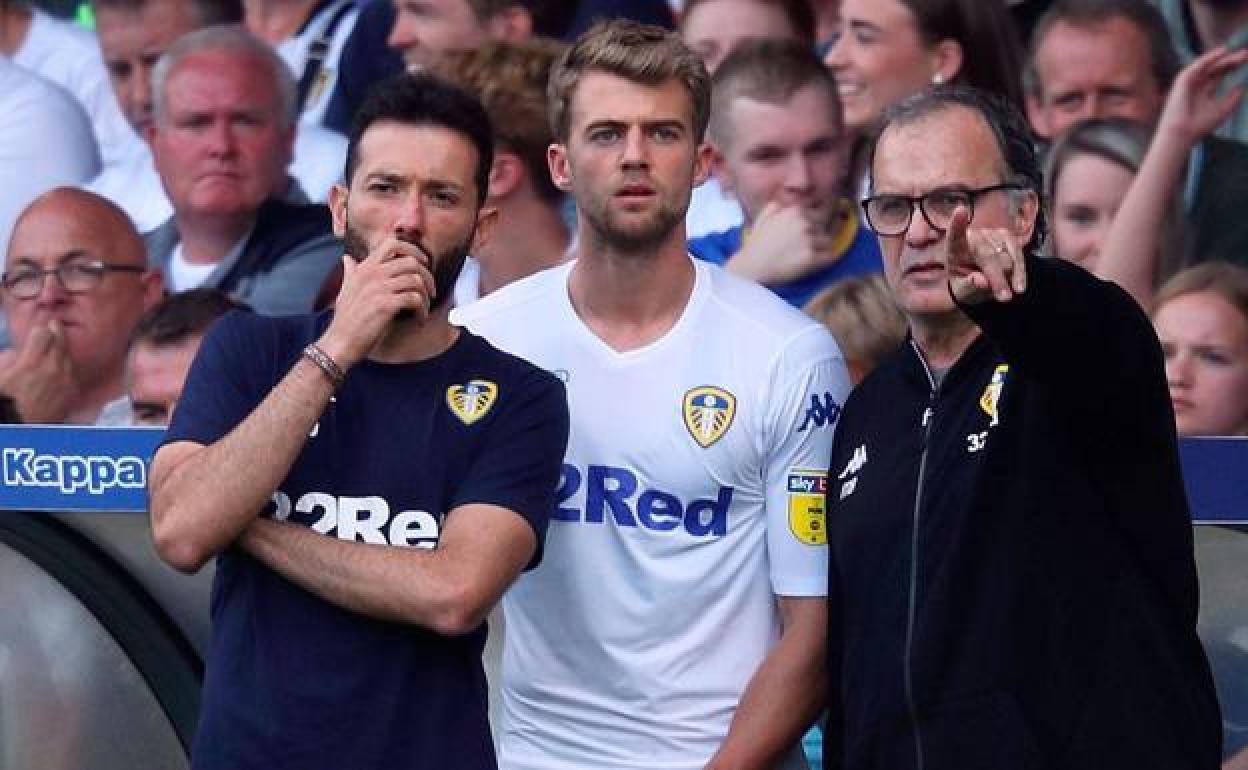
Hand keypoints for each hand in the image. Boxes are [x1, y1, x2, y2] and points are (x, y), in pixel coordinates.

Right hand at [0, 320, 77, 422]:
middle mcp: (53, 370)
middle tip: (54, 325)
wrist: (19, 428)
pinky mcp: (72, 393)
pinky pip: (72, 374)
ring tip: (58, 344)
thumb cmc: (6, 401)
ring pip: (68, 357)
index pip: (43, 334)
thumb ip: (9, 360)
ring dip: (62, 349)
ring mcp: (65, 382)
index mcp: (31, 364)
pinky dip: (66, 367)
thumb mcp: (1, 377)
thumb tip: (18, 353)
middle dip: (56, 332)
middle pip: (59, 342)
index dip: (40, 329)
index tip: (39, 328)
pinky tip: (61, 366)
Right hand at [316, 236, 436, 367]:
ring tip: (423, 310)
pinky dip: (422, 311)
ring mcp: (378, 288)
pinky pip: (415, 299)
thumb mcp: (345, 290)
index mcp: (364, 268)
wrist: (340, 342)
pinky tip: (419, 319)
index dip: (414, 250)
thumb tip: (348, 259)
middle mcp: (371, 274)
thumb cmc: (345, 320)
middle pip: (411, 262)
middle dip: (427, 277)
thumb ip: (351, 272)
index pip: (393, 243)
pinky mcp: (385, 305)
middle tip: (430, 292)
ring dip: (426, 297)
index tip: (424, 264)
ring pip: (416, 281)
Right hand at [726, 203, 839, 284]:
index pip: (819, 213)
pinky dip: (825, 260)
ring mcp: (808, 240)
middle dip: (818, 235)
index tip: (812, 232)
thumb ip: (777, 206)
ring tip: (808, 256)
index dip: (816, 224)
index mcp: (795, 211)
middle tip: (808, 246)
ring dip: (821, 249)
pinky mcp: (811, 258)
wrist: (751, 268)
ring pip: (828, 242)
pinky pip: (830, 257)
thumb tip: (789, 203)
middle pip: (825, 227)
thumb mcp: (763, 216)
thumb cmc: (756, 244)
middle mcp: (804, 222)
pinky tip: (814, 264)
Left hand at [945, 206, 1025, 305]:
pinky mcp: (1007, 236)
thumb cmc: (966, 284)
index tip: (960, 211)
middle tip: (1004, 298)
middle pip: (989, 257)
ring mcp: (991, 234)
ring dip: (1008, 278)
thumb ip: (969, 286)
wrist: (980, 279)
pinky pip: (1019, 256)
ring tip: (1003, 293)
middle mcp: (973, 236)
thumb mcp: (962, 291)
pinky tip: (1018, 287)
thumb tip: (981, 281)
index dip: (957, 223)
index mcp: (954, 248)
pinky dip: (1020, 273)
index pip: (955, 235)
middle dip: (998, 278)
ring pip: (1007, 258)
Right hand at [1157, 46, 1247, 146]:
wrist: (1182, 134)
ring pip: (1208, 65)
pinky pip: (1197, 66)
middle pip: (1216, 67)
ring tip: (1239, 54)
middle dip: (1231, 60)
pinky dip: (1209, 58)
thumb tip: (1243, 86)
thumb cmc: (1199, 126)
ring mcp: (1189, 83)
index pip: (1221, 74)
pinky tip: (1222, 52)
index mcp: (1205, 91)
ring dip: (1223, 58)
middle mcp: (1197, 84)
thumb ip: (1234, 97)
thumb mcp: (1224, 110)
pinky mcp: (1182, 82)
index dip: (1234, 66)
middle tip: (1246, 55)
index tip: (1247, 61)